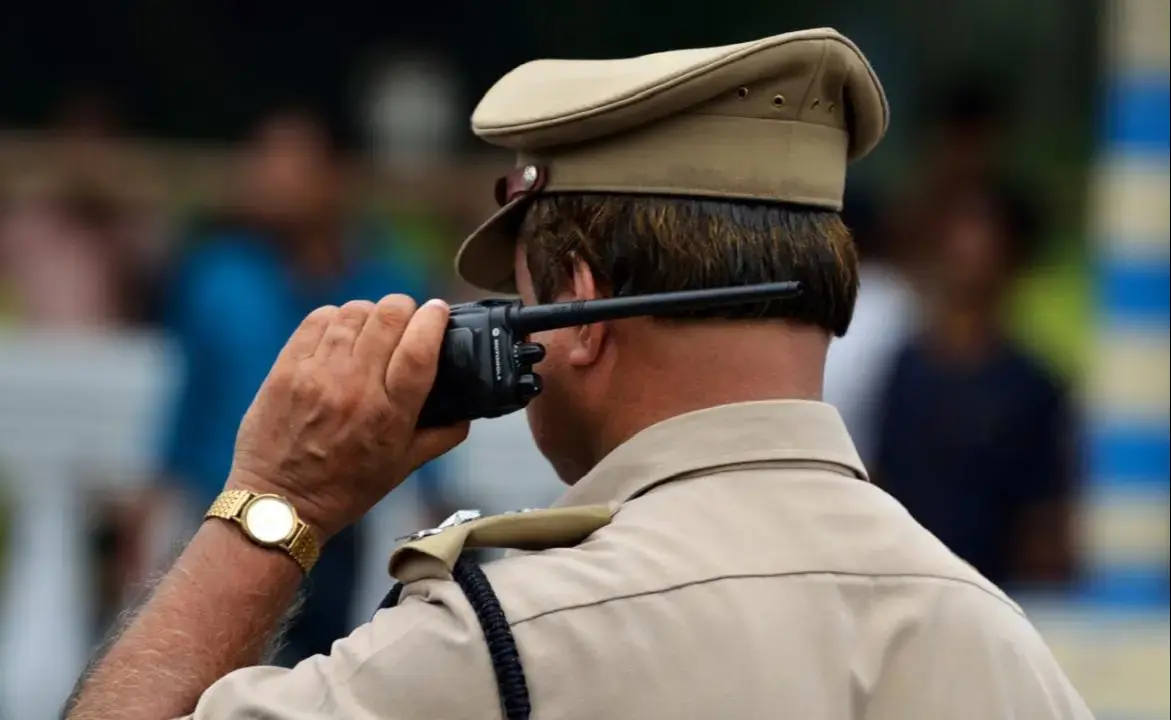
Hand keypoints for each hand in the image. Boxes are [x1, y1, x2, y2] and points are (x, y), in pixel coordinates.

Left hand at [227, 296, 468, 538]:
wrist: (279, 502)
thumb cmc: (342, 489)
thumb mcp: (401, 469)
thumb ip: (440, 438)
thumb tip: (466, 415)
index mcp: (389, 415)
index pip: (420, 349)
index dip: (434, 319)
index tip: (439, 311)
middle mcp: (354, 389)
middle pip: (388, 317)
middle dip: (405, 308)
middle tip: (407, 317)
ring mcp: (317, 375)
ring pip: (354, 312)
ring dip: (372, 312)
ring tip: (373, 326)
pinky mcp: (287, 368)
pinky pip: (318, 320)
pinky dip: (336, 317)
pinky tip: (341, 332)